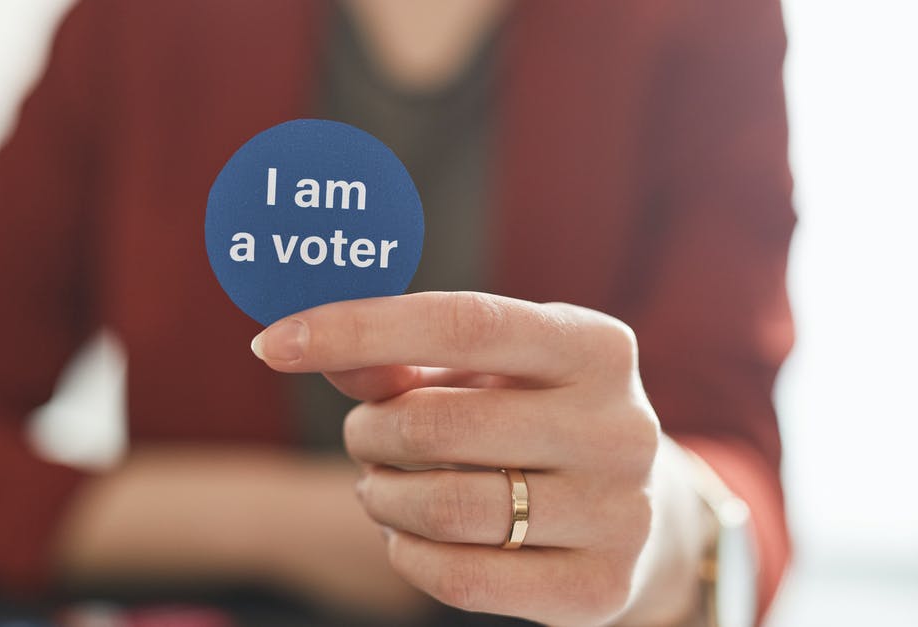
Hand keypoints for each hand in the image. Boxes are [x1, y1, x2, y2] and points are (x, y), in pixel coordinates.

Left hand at [251, 292, 705, 625]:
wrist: (645, 517)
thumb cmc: (536, 422)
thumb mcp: (486, 374)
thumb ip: (400, 361)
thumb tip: (307, 348)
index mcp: (595, 346)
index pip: (463, 322)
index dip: (359, 328)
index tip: (272, 343)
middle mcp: (622, 426)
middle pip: (437, 424)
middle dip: (368, 432)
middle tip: (362, 436)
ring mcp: (619, 512)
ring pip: (443, 507)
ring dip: (381, 495)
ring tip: (382, 486)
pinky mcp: (598, 587)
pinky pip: (458, 575)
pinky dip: (405, 553)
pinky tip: (408, 536)